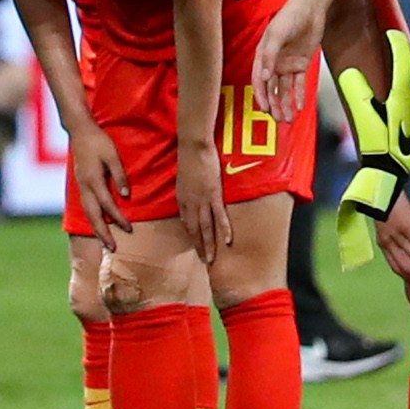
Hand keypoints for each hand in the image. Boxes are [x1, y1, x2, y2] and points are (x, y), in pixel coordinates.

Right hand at [69, 121, 130, 239]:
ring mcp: (80, 186)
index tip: (129, 229)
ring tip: (105, 241)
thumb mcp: (112, 156)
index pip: (108, 205)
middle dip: (102, 233)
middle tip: (112, 248)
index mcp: (93, 180)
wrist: (79, 131)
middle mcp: (85, 187)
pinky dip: (92, 218)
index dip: (119, 218)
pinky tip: (98, 224)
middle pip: (93, 216)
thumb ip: (119, 175)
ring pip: (87, 213)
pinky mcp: (80, 185)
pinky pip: (86, 207)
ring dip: (96, 229)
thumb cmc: (99, 141)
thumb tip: (126, 196)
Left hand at [177, 141, 227, 260]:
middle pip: (195, 230)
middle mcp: (190, 204)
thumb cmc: (189, 160)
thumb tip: (186, 210)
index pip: (186, 224)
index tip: (197, 248)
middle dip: (199, 247)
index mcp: (182, 201)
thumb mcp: (183, 181)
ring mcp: (202, 201)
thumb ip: (185, 196)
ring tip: (211, 259)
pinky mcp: (214, 195)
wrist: (194, 147)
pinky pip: (219, 216)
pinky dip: (223, 230)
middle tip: (204, 261)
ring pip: (205, 228)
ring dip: (208, 245)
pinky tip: (227, 241)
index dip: (192, 237)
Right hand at [251, 0, 325, 121]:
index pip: (259, 80)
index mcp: (263, 55)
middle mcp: (274, 62)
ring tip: (288, 118)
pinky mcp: (301, 63)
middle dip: (274, 105)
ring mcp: (287, 64)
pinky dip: (299, 95)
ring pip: (285, 89)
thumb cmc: (289, 16)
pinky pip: (299, 83)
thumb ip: (270, 56)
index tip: (264, 108)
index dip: (261, 95)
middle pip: (272, 88)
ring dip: (286, 104)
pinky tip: (299, 106)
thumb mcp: (276, 35)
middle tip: (277, 119)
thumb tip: (264, 77)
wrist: (310, 8)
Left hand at [375, 205, 409, 291]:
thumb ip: (396, 236)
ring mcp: (397, 236)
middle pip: (406, 268)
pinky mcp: (406, 228)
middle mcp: (389, 243)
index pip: (396, 267)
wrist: (381, 185)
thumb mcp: (387, 223)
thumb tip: (409, 244)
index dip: (409, 278)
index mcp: (384, 243)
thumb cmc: (385, 201)